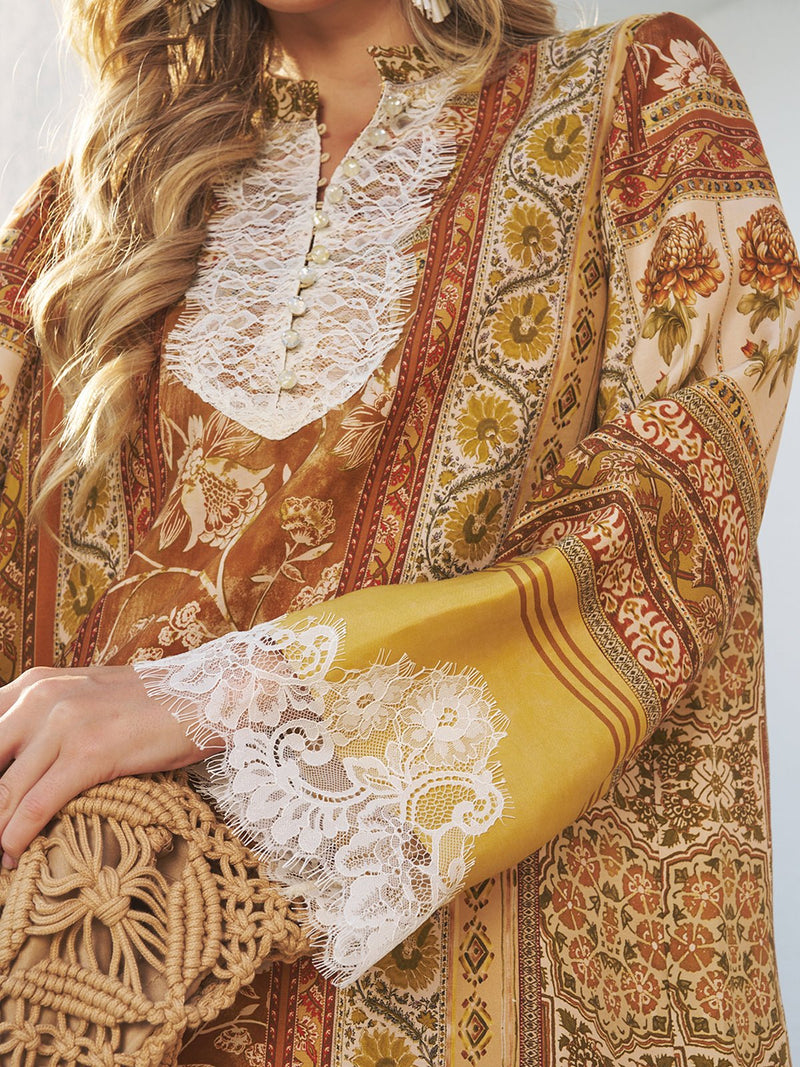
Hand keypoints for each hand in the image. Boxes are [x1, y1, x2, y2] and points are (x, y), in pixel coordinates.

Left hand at [0, 665, 223, 868]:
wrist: (206, 694)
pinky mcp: (90, 753)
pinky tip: (11, 856)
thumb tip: (14, 762)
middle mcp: (40, 697)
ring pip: (4, 791)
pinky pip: (37, 804)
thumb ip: (43, 719)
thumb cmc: (147, 704)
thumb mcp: (83, 697)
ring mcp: (65, 724)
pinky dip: (17, 837)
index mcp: (33, 684)